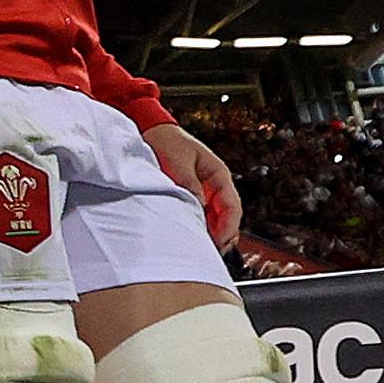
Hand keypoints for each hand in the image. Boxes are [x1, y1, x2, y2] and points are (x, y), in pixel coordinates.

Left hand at [145, 122, 243, 247]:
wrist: (152, 130)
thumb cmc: (167, 142)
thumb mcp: (177, 160)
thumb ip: (188, 183)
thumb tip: (198, 206)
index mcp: (218, 174)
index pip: (231, 205)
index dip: (228, 226)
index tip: (220, 241)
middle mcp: (216, 185)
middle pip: (227, 216)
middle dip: (223, 235)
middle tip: (211, 252)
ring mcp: (205, 191)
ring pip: (216, 218)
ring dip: (212, 233)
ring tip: (202, 249)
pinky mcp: (193, 195)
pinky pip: (203, 215)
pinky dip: (201, 227)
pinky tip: (193, 237)